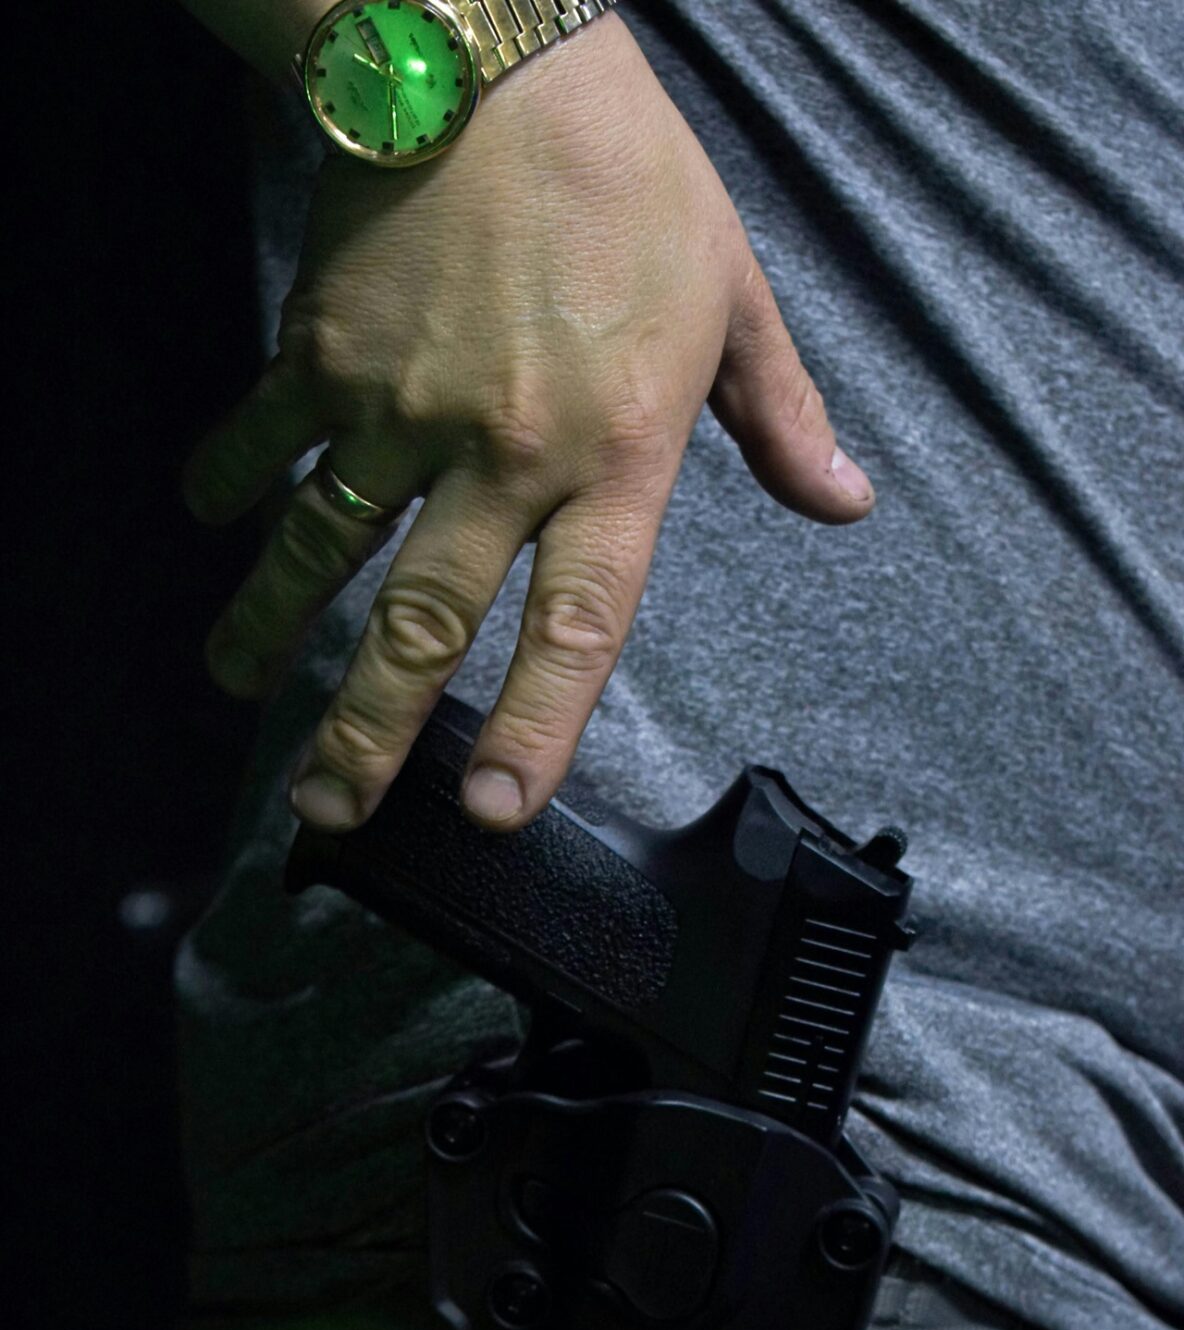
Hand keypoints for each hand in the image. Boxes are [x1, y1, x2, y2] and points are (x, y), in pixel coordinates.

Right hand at [181, 13, 874, 834]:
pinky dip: (229, 484)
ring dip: (271, 630)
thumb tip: (844, 506)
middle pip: (425, 622)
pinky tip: (205, 521)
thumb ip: (782, 420)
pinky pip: (264, 441)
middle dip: (368, 730)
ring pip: (322, 550)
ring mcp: (402, 408)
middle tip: (328, 810)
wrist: (495, 55)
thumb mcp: (735, 295)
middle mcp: (504, 453)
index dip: (538, 728)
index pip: (580, 625)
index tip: (495, 810)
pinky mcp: (323, 353)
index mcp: (615, 454)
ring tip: (237, 688)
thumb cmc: (631, 176)